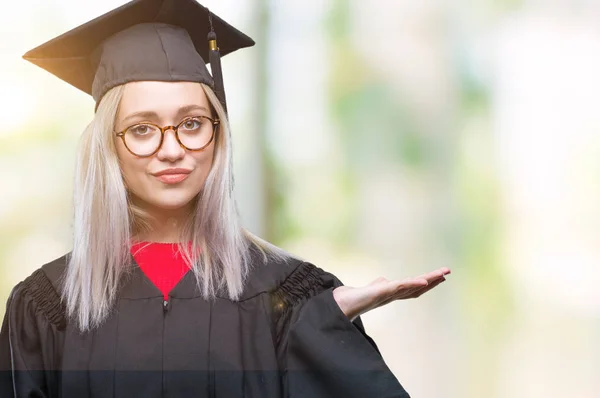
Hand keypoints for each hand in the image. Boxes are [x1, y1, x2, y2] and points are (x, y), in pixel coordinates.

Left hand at [332, 268, 450, 321]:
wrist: (343, 304)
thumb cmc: (357, 297)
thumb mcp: (373, 288)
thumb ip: (380, 284)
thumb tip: (384, 280)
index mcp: (393, 293)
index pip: (414, 288)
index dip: (428, 282)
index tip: (441, 275)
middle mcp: (393, 295)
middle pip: (417, 288)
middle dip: (433, 280)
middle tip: (448, 271)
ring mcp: (389, 294)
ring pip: (412, 287)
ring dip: (427, 280)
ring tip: (442, 273)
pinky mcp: (381, 292)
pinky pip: (399, 288)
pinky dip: (411, 285)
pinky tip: (422, 281)